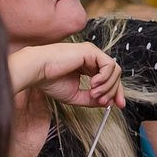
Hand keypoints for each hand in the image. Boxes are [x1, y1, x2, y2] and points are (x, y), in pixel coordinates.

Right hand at [8, 42, 125, 108]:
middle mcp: (91, 59)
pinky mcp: (91, 51)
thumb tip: (108, 102)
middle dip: (114, 91)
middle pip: (115, 74)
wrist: (37, 71)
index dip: (116, 92)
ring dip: (107, 86)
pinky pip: (109, 65)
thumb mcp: (75, 95)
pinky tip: (93, 84)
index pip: (109, 78)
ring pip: (115, 70)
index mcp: (87, 67)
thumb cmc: (50, 81)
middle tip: (104, 102)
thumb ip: (92, 99)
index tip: (118, 105)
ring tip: (94, 94)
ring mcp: (92, 53)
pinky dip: (104, 78)